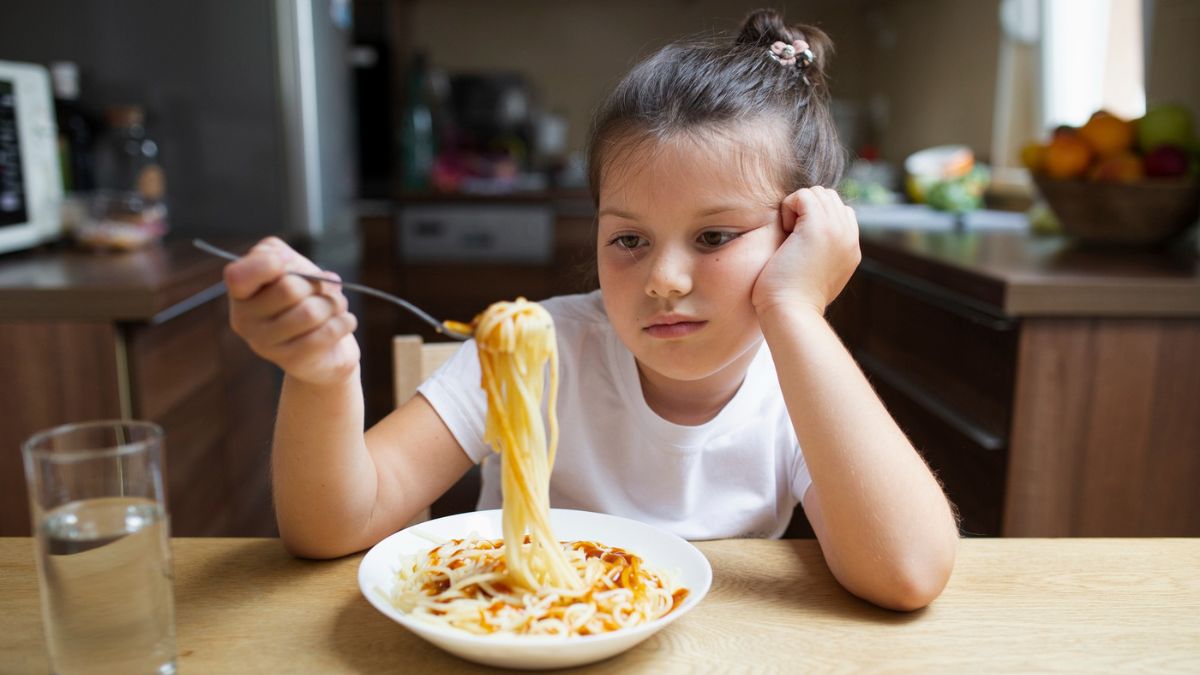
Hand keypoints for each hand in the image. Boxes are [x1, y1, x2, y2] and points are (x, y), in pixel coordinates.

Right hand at [224, 237, 359, 385]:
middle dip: (318, 284)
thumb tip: (285, 264)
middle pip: (289, 289)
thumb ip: (278, 254)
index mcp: (240, 294)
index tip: (288, 262)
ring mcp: (265, 345)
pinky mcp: (292, 361)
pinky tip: (345, 321)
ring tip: (336, 307)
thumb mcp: (289, 266)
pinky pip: (326, 333)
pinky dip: (345, 321)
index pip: (237, 276)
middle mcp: (244, 321)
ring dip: (334, 304)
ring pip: (310, 312)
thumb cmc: (305, 297)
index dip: (268, 264)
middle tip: (326, 290)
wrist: (325, 346)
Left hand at [752, 186, 860, 316]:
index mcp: (850, 249)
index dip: (815, 218)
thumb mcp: (815, 275)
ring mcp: (837, 230)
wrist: (791, 312)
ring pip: (818, 193)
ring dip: (797, 209)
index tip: (800, 242)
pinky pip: (803, 195)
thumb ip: (821, 255)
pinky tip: (785, 234)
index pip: (840, 212)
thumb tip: (806, 241)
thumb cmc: (792, 300)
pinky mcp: (818, 227)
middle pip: (830, 198)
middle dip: (806, 210)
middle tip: (792, 239)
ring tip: (789, 237)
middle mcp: (849, 237)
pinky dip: (788, 208)